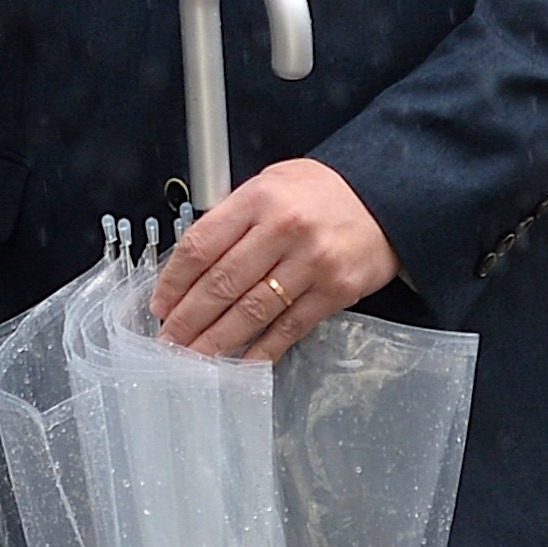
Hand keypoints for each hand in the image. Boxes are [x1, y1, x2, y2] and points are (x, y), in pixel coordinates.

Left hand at [151, 160, 399, 358]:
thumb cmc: (323, 192)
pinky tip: (241, 362)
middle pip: (221, 283)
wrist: (387, 198)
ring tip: (194, 355)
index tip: (160, 303)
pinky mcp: (334, 291)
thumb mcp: (272, 184)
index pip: (202, 244)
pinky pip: (289, 327)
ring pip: (251, 310)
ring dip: (217, 339)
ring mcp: (311, 263)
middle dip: (188, 318)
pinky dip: (262, 349)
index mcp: (260, 198)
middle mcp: (284, 229)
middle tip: (168, 340)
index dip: (174, 280)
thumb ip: (235, 217)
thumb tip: (192, 264)